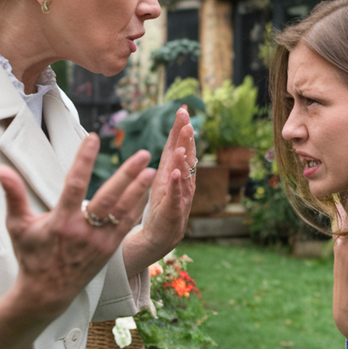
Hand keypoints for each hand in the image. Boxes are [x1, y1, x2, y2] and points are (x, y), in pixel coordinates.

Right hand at [0, 133, 154, 318]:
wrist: (46, 294)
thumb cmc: (31, 255)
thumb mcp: (17, 225)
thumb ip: (12, 194)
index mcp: (60, 222)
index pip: (74, 183)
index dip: (84, 159)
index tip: (93, 137)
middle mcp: (83, 231)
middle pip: (109, 197)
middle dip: (127, 174)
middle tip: (143, 154)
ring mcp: (99, 241)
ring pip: (123, 211)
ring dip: (139, 189)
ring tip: (153, 169)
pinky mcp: (109, 249)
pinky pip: (127, 224)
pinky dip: (138, 207)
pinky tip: (148, 191)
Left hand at [124, 105, 197, 273]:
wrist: (160, 238)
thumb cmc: (162, 207)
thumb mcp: (163, 179)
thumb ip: (169, 159)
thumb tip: (176, 136)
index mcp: (176, 173)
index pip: (179, 147)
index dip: (181, 129)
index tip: (182, 110)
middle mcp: (182, 183)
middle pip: (185, 158)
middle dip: (186, 140)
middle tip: (187, 121)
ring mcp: (180, 198)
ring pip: (183, 176)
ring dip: (183, 160)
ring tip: (182, 144)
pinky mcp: (173, 213)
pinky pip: (175, 197)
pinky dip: (176, 185)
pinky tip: (175, 173)